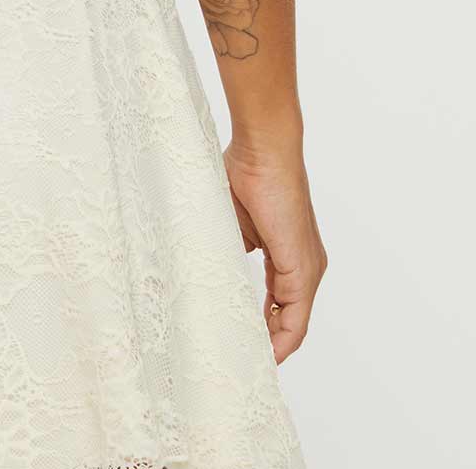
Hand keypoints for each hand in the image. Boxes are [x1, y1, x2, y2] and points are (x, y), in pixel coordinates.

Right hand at [223, 138, 327, 362]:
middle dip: (266, 344)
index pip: (279, 304)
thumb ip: (228, 249)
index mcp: (287, 255)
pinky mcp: (303, 269)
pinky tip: (264, 354)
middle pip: (288, 320)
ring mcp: (307, 269)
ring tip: (248, 366)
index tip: (240, 343)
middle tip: (241, 364)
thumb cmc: (243, 174)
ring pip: (293, 323)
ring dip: (273, 346)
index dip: (262, 327)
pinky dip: (281, 338)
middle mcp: (304, 267)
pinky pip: (295, 317)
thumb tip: (210, 270)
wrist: (263, 150)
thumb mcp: (231, 223)